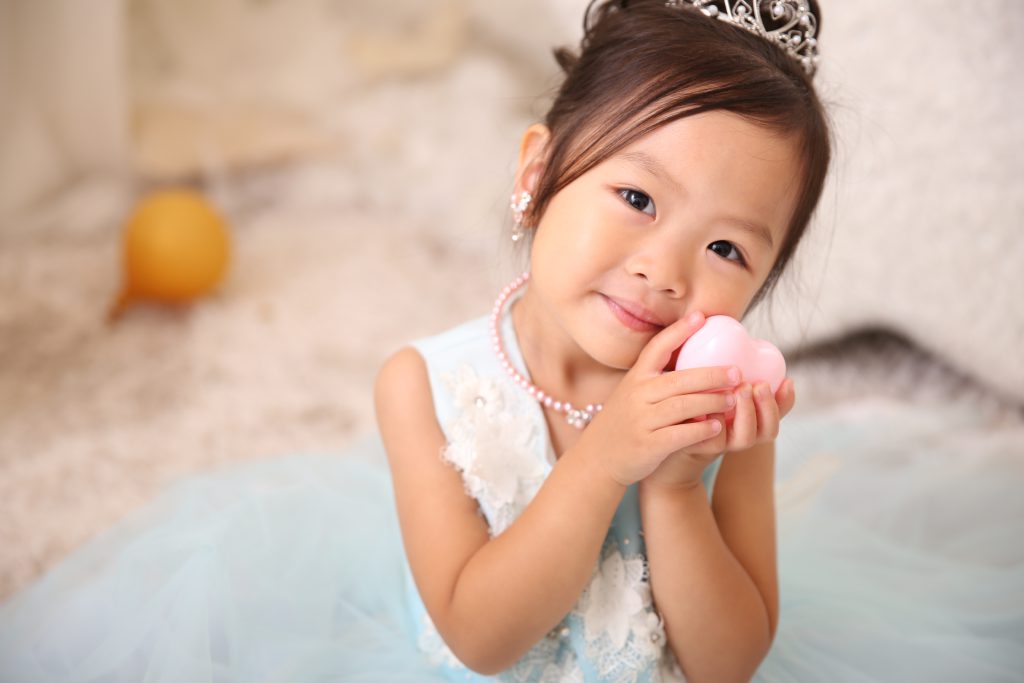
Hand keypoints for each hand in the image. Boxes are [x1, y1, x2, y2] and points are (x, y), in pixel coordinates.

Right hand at [576, 312, 741, 486]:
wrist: (598, 459)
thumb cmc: (625, 422)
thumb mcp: (632, 394)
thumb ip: (657, 379)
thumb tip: (693, 359)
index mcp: (636, 378)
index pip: (657, 348)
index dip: (679, 331)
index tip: (701, 317)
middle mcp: (637, 396)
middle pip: (679, 379)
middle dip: (711, 375)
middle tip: (736, 372)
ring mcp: (642, 420)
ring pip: (683, 406)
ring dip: (712, 402)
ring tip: (733, 399)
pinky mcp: (648, 445)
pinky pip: (680, 434)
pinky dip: (701, 430)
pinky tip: (717, 427)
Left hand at [643, 378, 796, 489]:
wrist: (662, 432)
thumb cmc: (690, 403)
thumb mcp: (711, 383)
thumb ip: (724, 368)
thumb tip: (734, 332)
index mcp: (750, 418)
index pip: (778, 412)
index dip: (787, 400)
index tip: (788, 380)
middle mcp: (741, 434)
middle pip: (768, 430)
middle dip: (768, 406)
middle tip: (758, 384)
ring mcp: (722, 444)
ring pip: (746, 437)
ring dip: (747, 413)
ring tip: (740, 391)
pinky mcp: (699, 447)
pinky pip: (714, 439)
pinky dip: (717, 424)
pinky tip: (714, 409)